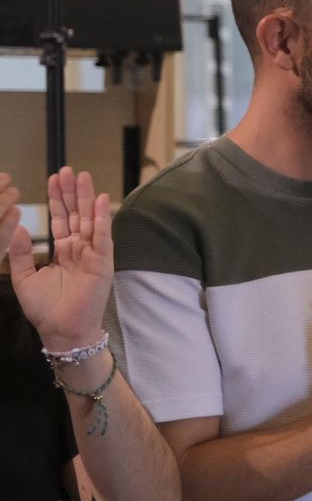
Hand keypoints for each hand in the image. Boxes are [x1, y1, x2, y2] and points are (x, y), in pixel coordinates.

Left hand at [3, 168, 113, 350]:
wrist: (60, 330)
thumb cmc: (44, 309)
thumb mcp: (23, 278)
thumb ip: (20, 253)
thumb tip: (20, 227)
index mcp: (62, 252)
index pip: (60, 219)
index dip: (56, 199)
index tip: (53, 178)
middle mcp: (79, 249)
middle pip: (75, 214)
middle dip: (72, 192)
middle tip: (69, 169)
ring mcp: (93, 254)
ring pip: (89, 220)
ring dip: (87, 197)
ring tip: (83, 176)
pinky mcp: (102, 263)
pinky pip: (102, 236)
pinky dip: (101, 219)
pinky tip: (99, 201)